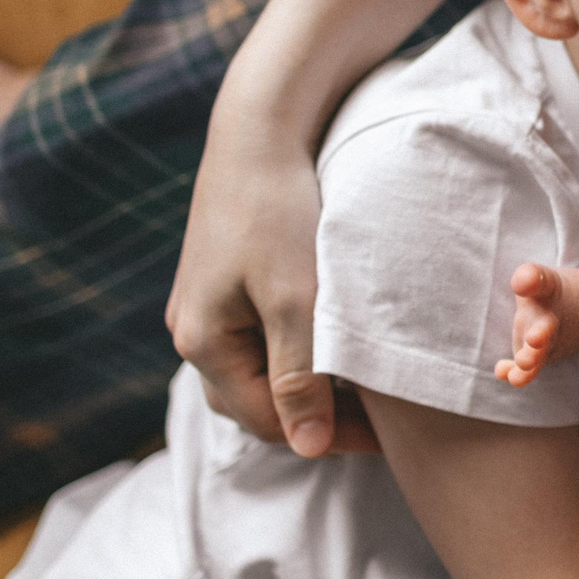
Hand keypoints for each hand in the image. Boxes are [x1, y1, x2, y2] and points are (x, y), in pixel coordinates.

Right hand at [169, 115, 374, 457]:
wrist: (259, 131)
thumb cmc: (278, 211)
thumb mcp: (296, 300)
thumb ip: (299, 376)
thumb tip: (306, 448)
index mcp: (203, 344)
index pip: (269, 421)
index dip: (330, 436)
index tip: (388, 437)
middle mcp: (191, 332)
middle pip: (256, 404)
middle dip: (316, 417)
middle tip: (381, 419)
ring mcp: (202, 306)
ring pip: (256, 373)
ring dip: (305, 386)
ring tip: (363, 387)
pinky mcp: (221, 282)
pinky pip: (256, 340)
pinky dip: (294, 353)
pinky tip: (332, 344)